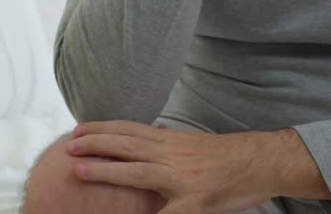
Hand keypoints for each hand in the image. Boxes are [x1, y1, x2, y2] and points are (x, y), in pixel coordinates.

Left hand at [66, 120, 275, 213]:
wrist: (262, 161)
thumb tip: (141, 141)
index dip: (102, 128)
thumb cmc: (227, 156)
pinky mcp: (195, 201)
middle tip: (68, 145)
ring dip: (105, 170)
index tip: (78, 128)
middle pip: (126, 145)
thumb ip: (165, 145)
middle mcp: (172, 154)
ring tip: (79, 169)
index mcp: (171, 140)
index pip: (130, 129)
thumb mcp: (191, 144)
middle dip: (95, 144)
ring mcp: (182, 178)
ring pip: (137, 171)